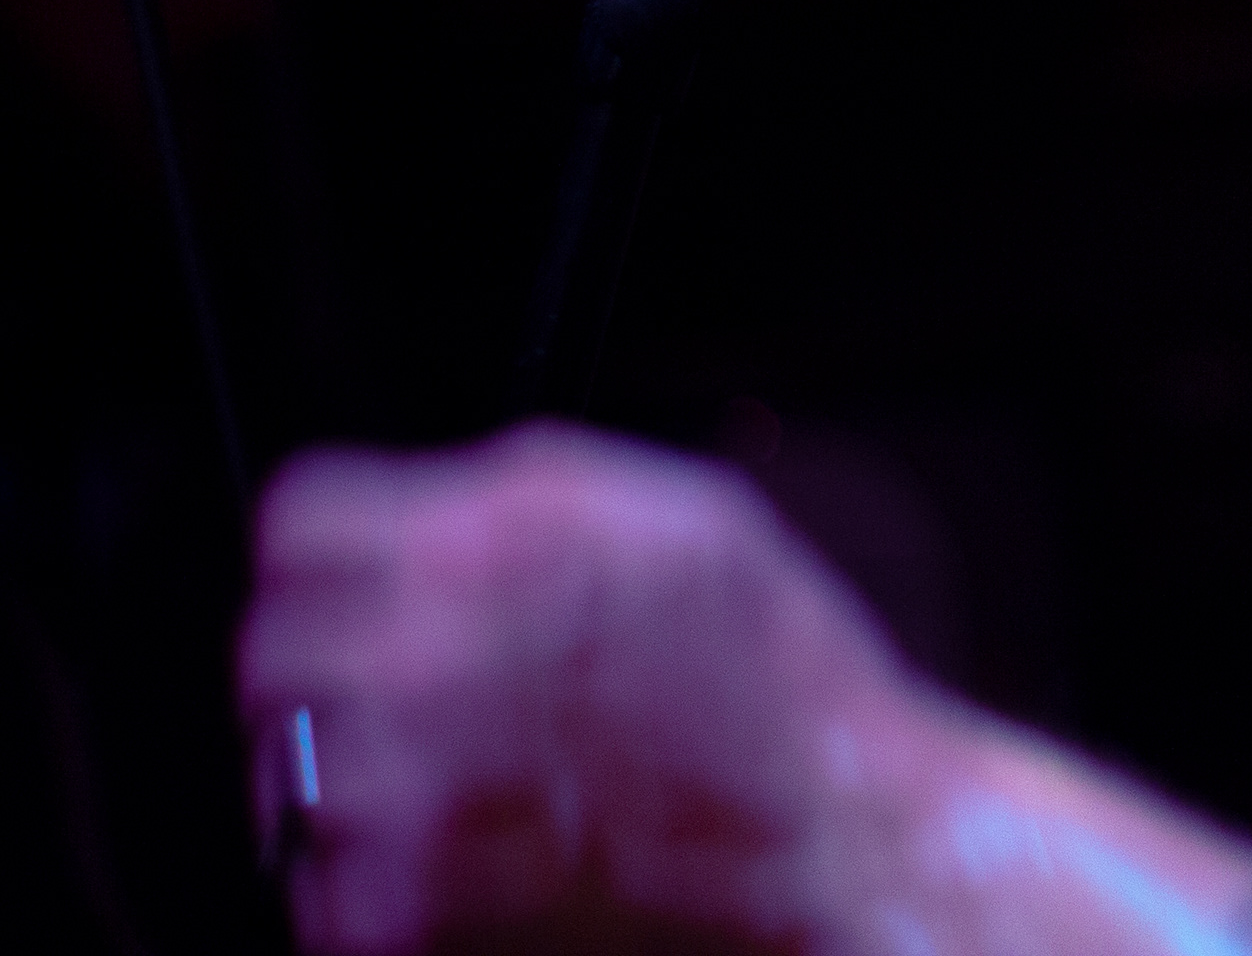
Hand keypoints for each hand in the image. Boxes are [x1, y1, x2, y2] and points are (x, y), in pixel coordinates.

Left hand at [240, 422, 938, 951]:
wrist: (836, 827)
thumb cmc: (785, 680)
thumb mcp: (690, 514)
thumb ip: (534, 494)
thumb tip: (430, 500)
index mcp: (492, 545)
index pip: (301, 521)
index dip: (329, 549)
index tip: (349, 579)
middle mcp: (429, 657)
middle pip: (271, 651)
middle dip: (326, 665)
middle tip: (395, 689)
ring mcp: (413, 789)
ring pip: (290, 771)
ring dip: (348, 775)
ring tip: (448, 780)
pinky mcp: (416, 902)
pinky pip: (325, 889)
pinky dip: (373, 882)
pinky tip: (463, 850)